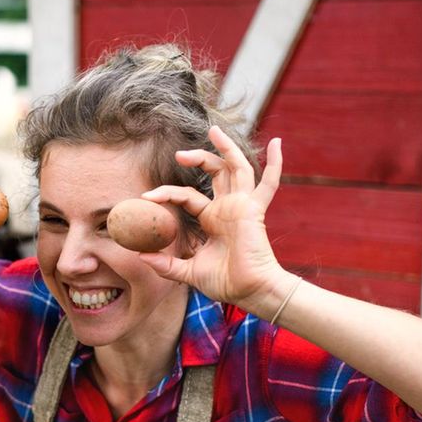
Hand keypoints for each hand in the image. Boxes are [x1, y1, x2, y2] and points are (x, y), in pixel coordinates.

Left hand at [137, 127, 290, 312]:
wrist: (249, 291)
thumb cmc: (225, 282)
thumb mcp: (188, 273)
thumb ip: (166, 265)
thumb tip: (141, 257)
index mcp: (213, 219)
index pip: (188, 196)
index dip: (168, 193)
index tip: (147, 197)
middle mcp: (228, 207)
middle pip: (215, 172)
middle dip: (199, 157)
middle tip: (179, 154)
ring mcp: (242, 205)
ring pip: (237, 167)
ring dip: (226, 148)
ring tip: (212, 130)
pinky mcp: (254, 209)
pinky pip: (269, 184)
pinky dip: (276, 163)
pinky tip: (279, 142)